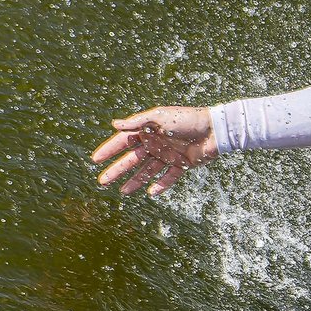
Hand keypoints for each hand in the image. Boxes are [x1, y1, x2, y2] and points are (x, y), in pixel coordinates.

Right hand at [91, 106, 216, 195]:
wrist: (215, 129)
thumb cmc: (187, 119)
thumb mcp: (160, 117)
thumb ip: (137, 122)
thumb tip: (113, 124)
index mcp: (149, 130)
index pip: (124, 141)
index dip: (109, 149)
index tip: (95, 159)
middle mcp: (156, 144)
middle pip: (132, 159)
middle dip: (117, 169)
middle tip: (102, 181)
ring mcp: (169, 155)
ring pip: (148, 171)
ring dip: (135, 181)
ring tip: (122, 192)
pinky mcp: (183, 165)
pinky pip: (169, 177)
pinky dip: (161, 185)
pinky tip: (150, 193)